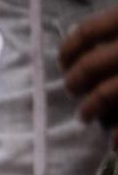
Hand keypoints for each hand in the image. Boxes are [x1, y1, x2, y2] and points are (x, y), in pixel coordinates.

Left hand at [60, 5, 117, 143]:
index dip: (70, 48)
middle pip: (94, 63)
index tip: (62, 62)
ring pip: (109, 91)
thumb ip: (112, 34)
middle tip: (71, 89)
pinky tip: (113, 143)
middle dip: (76, 79)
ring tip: (84, 116)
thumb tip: (75, 50)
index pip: (90, 30)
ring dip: (91, 107)